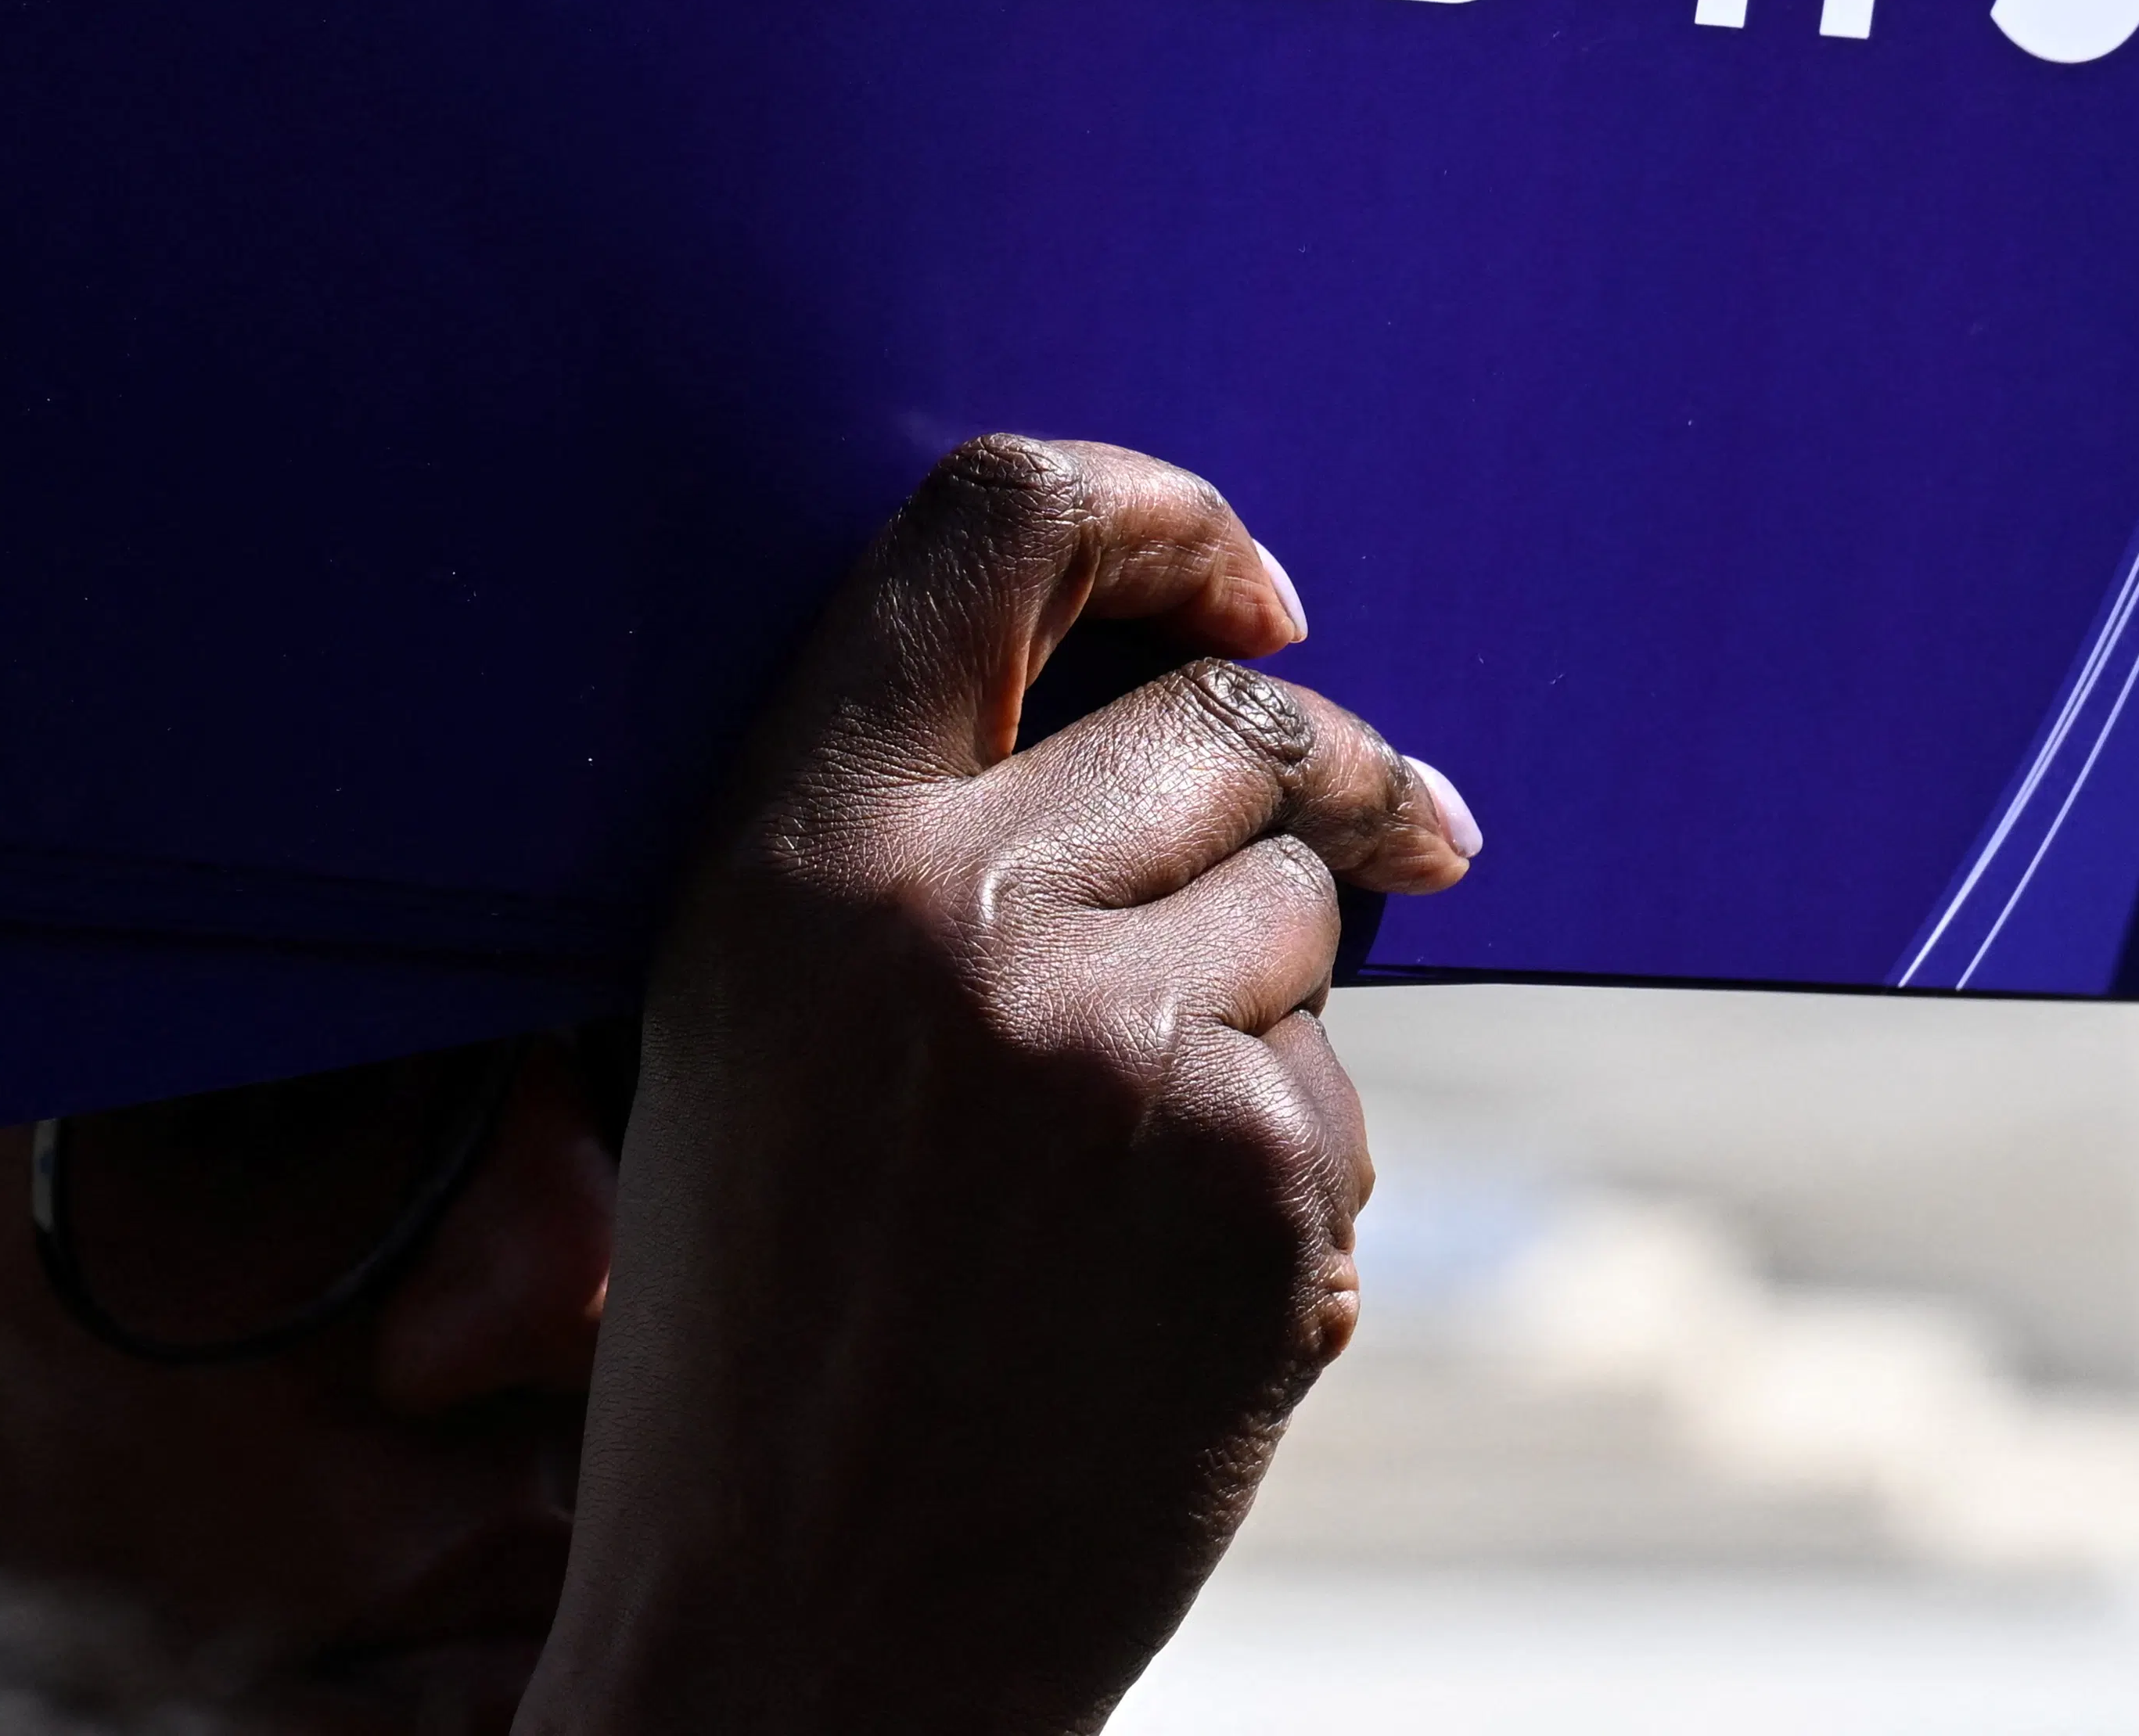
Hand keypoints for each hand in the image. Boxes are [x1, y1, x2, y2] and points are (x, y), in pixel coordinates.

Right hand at [519, 437, 1479, 1735]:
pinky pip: (1334, 1097)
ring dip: (1270, 1008)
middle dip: (1312, 785)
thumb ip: (919, 842)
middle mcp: (954, 917)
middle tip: (1389, 846)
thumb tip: (1205, 690)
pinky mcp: (1254, 1183)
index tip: (1253, 593)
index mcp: (790, 854)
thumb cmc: (763, 1339)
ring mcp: (1118, 1050)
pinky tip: (1161, 1301)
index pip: (996, 525)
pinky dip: (1286, 1178)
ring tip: (1119, 1181)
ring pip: (1304, 914)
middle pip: (1225, 724)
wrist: (793, 1652)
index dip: (1163, 516)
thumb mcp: (749, 1031)